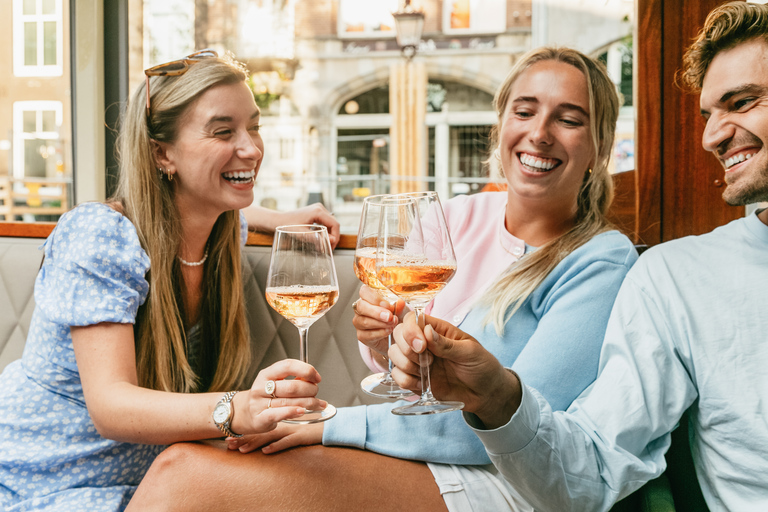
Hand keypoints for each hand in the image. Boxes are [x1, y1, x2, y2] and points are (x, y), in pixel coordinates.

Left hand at [225, 422, 322, 453]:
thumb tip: (266, 436)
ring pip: (270, 436)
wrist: (329, 424)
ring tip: (242, 450)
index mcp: (279, 421)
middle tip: (229, 444)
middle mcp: (283, 424)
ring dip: (255, 443)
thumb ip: (280, 426)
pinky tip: (266, 451)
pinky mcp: (301, 435)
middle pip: (260, 431)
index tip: (229, 438)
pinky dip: (276, 446)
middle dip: (244, 438)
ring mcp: (291, 429)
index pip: (258, 426)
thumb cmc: (311, 425)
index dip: (243, 432)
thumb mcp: (293, 425)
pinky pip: (287, 441)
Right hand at [231, 359, 326, 434]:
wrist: (244, 413)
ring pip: (290, 402)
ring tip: (319, 404)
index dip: (306, 370)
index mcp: (266, 374)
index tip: (317, 377)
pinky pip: (279, 414)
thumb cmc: (265, 396)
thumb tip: (313, 379)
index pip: (288, 365)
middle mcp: (261, 387)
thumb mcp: (275, 383)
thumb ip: (293, 379)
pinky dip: (293, 412)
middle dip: (310, 389)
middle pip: (292, 386)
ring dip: (309, 403)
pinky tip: (303, 411)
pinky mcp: (260, 418)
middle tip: (316, 392)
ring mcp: (259, 403)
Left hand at [243, 203, 340, 247]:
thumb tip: (331, 242)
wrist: (278, 220)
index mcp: (318, 211)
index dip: (336, 237)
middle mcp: (319, 208)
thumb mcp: (303, 234)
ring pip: (330, 223)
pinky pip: (325, 222)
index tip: (332, 247)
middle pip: (334, 223)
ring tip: (325, 244)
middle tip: (329, 248)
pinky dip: (325, 231)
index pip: (335, 224)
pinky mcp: (315, 212)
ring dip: (329, 234)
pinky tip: (320, 238)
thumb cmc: (288, 225)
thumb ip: (318, 238)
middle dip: (333, 236)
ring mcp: (318, 209)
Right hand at [352, 285, 405, 355]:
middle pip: (361, 306)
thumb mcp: (399, 310)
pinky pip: (368, 334)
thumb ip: (398, 306)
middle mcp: (360, 309)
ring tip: (392, 324)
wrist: (394, 336)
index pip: (364, 291)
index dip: (374, 298)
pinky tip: (388, 331)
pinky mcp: (361, 335)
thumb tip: (400, 302)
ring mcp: (358, 322)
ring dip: (381, 323)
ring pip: (364, 321)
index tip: (388, 305)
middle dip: (377, 312)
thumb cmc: (393, 319)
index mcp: (367, 298)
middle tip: (390, 316)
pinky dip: (380, 333)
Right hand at [390, 313, 521, 428]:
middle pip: (398, 335)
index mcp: (438, 331)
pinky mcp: (416, 380)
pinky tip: (422, 384)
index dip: (410, 330)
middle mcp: (424, 343)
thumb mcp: (470, 353)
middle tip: (427, 361)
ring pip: (394, 355)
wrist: (487, 395)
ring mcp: (418, 362)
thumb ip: (447, 344)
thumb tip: (427, 331)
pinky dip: (405, 381)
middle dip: (406, 349)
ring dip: (405, 365)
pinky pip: (397, 376)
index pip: (413, 319)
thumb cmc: (483, 367)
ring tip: (426, 372)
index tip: (421, 345)